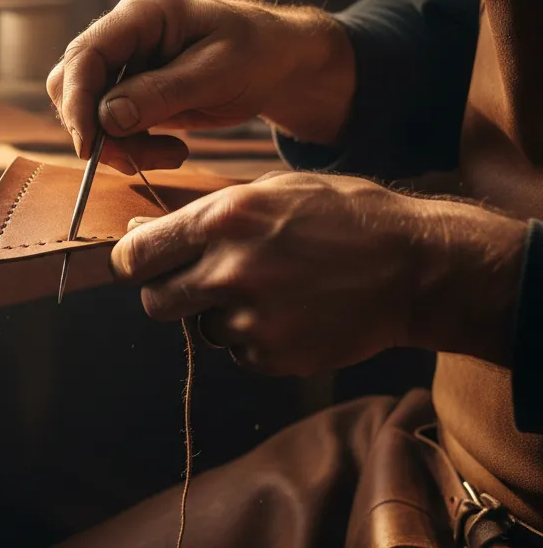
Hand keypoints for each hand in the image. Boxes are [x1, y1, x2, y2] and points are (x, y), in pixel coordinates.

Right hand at [47, 0, 355, 173]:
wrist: (282, 62)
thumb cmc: (259, 52)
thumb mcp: (218, 73)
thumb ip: (162, 93)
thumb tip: (107, 119)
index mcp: (142, 13)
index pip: (85, 54)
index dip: (78, 102)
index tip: (89, 147)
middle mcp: (124, 34)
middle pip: (74, 84)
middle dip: (97, 129)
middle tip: (134, 159)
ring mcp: (127, 63)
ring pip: (91, 112)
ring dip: (122, 145)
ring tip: (173, 156)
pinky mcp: (133, 92)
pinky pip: (113, 127)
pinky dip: (135, 148)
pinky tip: (174, 151)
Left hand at [109, 171, 526, 376]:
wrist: (415, 267)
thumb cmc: (343, 217)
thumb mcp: (272, 192)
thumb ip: (201, 215)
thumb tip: (136, 230)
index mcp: (223, 220)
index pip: (135, 255)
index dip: (131, 262)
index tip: (139, 265)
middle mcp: (230, 271)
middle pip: (155, 301)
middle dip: (169, 293)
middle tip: (201, 282)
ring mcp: (252, 318)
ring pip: (201, 329)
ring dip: (221, 315)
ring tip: (272, 291)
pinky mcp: (273, 355)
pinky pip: (239, 352)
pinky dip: (255, 339)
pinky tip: (292, 313)